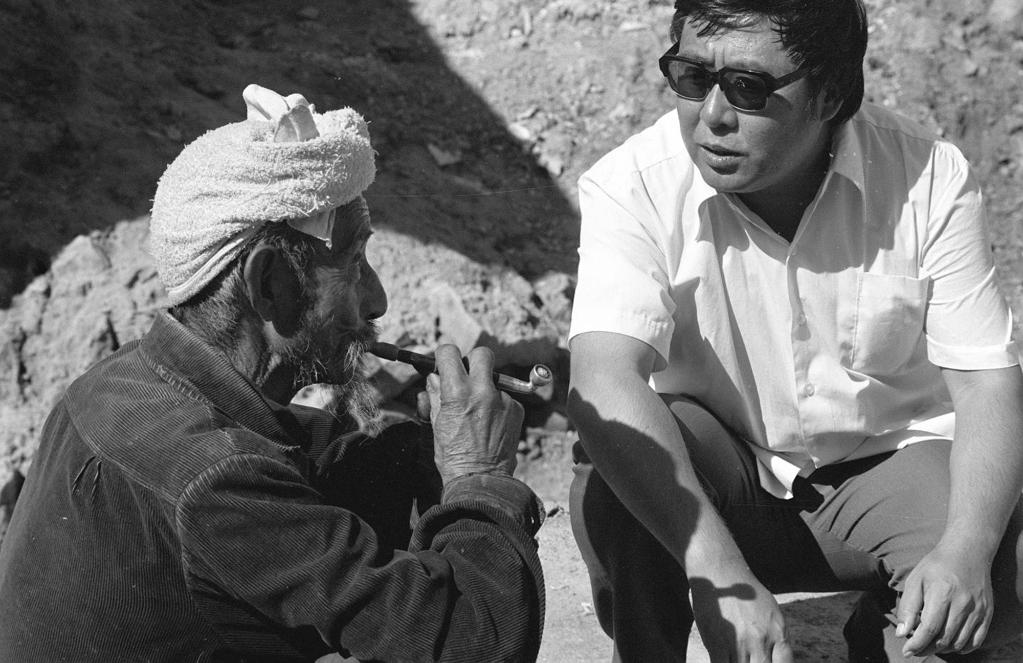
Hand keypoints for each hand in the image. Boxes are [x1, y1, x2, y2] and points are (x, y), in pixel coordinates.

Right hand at [424, 345, 523, 484]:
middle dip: (472, 361)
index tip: (444, 364)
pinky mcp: (516, 409)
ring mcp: (503, 399)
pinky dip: (497, 406)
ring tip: (477, 412)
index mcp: (457, 391)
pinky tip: (490, 425)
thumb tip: (434, 377)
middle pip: (481, 354)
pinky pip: (505, 397)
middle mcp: (482, 390)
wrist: (481, 480)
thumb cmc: (453, 455)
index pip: (449, 352)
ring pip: (494, 379)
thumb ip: (435, 395)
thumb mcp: (436, 423)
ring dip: (485, 387)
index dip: (444, 356)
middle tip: (466, 376)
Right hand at [690, 575, 793, 662]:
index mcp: (777, 631)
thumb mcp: (771, 612)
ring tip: (738, 656)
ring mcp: (739, 643)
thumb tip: (778, 658)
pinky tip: (723, 658)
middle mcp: (761, 639)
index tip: (768, 662)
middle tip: (751, 659)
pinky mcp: (717, 643)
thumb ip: (776, 637)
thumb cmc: (746, 592)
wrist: (720, 571)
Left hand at [896, 543, 993, 656]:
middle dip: (926, 648)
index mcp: (942, 593)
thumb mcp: (915, 580)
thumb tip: (902, 633)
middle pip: (944, 639)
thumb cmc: (936, 566)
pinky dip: (961, 647)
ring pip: (959, 643)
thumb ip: (908, 607)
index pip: (929, 629)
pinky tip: (949, 643)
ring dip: (942, 648)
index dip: (916, 644)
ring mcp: (978, 610)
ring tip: (929, 643)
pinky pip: (975, 641)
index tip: (907, 650)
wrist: (968, 552)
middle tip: (915, 648)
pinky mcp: (987, 614)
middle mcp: (963, 604)